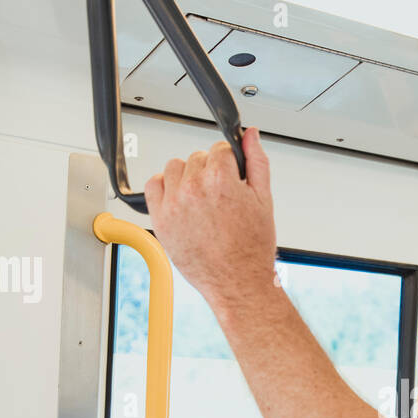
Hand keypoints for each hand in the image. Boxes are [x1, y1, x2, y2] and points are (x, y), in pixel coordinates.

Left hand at [143, 126, 276, 308]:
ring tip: (202, 200)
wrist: (238, 282)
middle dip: (210, 171)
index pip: (219, 149)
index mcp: (220, 179)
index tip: (231, 177)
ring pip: (174, 168)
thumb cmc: (252, 249)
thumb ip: (256, 162)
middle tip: (220, 196)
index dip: (229, 163)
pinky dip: (164, 187)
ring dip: (187, 177)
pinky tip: (180, 200)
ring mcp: (174, 204)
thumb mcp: (264, 200)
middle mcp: (193, 188)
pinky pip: (153, 186)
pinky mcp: (161, 219)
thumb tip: (250, 135)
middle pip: (197, 157)